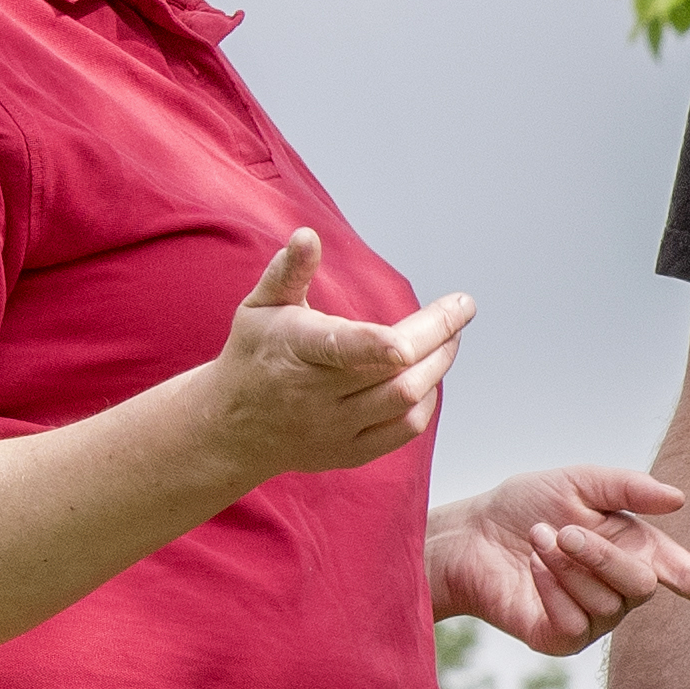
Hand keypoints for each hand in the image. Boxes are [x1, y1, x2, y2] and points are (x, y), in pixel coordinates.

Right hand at [195, 236, 471, 489]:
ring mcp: (334, 428)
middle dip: (438, 339)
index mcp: (295, 351)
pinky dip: (426, 402)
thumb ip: (287, 272)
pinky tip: (427, 377)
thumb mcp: (259, 307)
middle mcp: (315, 395)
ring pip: (405, 401)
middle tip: (458, 313)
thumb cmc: (253, 354)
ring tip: (448, 341)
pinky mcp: (348, 453)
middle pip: (395, 373)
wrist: (231, 428)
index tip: (437, 319)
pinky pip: (403, 431)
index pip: (345, 347)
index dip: (386, 341)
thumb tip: (308, 236)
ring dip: (438, 367)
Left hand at [427, 462, 689, 653]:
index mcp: (633, 549)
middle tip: (563, 530)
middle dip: (602, 556)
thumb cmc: (525, 507)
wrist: (470, 535)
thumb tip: (679, 499)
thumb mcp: (577, 483)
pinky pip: (574, 621)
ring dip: (567, 566)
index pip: (678, 571)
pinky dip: (551, 589)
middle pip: (642, 585)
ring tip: (537, 539)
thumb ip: (627, 488)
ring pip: (606, 603)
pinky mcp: (562, 639)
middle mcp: (619, 589)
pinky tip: (532, 571)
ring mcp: (593, 619)